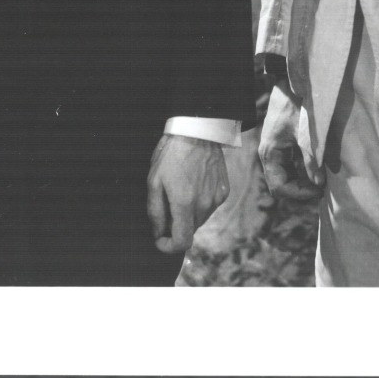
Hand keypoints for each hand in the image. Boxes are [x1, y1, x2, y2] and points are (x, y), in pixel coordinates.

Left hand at [146, 134, 228, 253]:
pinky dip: (200, 204)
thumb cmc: (172, 154)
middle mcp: (204, 205)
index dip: (168, 247)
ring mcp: (216, 199)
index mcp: (185, 203)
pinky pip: (210, 207)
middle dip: (176, 226)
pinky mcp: (224, 191)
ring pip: (200, 220)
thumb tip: (158, 233)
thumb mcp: (154, 180)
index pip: (182, 242)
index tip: (160, 240)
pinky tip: (194, 185)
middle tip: (166, 205)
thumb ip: (155, 212)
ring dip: (188, 215)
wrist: (198, 131)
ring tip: (181, 190)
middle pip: (189, 231)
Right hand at [258, 83, 324, 201]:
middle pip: (280, 186)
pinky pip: (288, 168)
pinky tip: (316, 172)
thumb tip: (318, 183)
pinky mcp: (281, 146)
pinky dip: (300, 174)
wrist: (291, 84)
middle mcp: (268, 155)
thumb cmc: (296, 106)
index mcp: (270, 153)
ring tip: (320, 184)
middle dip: (300, 192)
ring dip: (300, 184)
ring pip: (284, 178)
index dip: (298, 194)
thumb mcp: (306, 133)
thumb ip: (311, 159)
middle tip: (321, 191)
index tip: (319, 192)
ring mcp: (273, 151)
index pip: (279, 187)